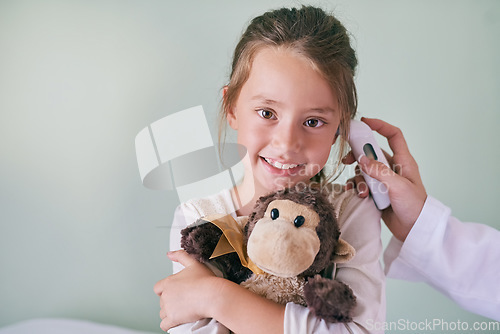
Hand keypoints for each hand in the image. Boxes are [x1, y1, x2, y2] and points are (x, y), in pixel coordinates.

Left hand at [153, 250, 219, 331]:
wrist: (213, 295)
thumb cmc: (206, 280)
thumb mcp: (194, 263)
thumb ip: (180, 256)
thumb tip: (169, 254)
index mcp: (169, 282)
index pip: (158, 288)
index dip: (165, 290)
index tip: (175, 292)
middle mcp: (166, 295)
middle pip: (162, 301)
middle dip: (170, 302)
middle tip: (183, 302)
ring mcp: (169, 307)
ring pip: (163, 313)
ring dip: (170, 313)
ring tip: (182, 311)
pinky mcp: (173, 319)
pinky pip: (164, 325)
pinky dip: (168, 325)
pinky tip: (175, 322)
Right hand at [344, 117, 426, 240]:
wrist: (414, 230)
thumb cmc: (414, 207)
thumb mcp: (398, 186)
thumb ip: (379, 171)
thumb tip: (362, 159)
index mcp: (403, 161)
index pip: (393, 135)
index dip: (380, 126)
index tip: (365, 122)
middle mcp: (393, 168)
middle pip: (371, 152)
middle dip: (358, 154)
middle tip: (347, 160)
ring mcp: (384, 180)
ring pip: (364, 170)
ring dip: (358, 178)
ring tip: (360, 191)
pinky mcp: (377, 192)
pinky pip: (362, 184)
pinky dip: (357, 187)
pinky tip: (357, 195)